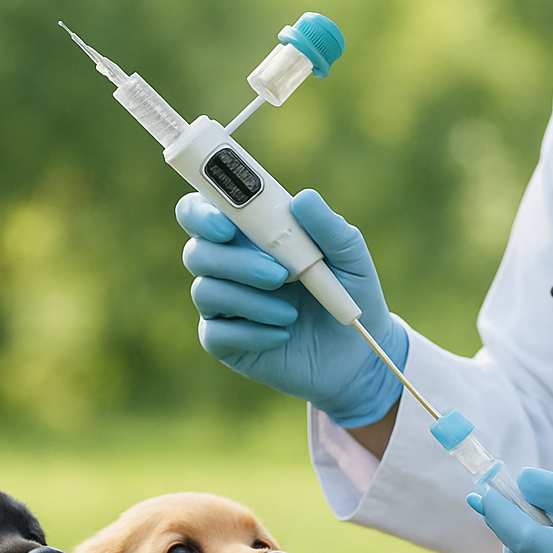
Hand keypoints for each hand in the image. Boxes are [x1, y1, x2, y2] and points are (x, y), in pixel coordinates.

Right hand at [179, 189, 407, 428]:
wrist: (356, 354)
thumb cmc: (348, 294)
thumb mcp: (349, 258)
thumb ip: (328, 227)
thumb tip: (303, 198)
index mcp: (249, 234)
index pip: (201, 211)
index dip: (201, 213)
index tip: (226, 226)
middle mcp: (227, 266)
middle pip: (196, 252)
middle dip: (233, 261)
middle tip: (279, 275)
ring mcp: (222, 306)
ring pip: (206, 292)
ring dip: (249, 301)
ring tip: (292, 314)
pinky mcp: (225, 343)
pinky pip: (215, 334)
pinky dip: (251, 333)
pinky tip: (282, 336)